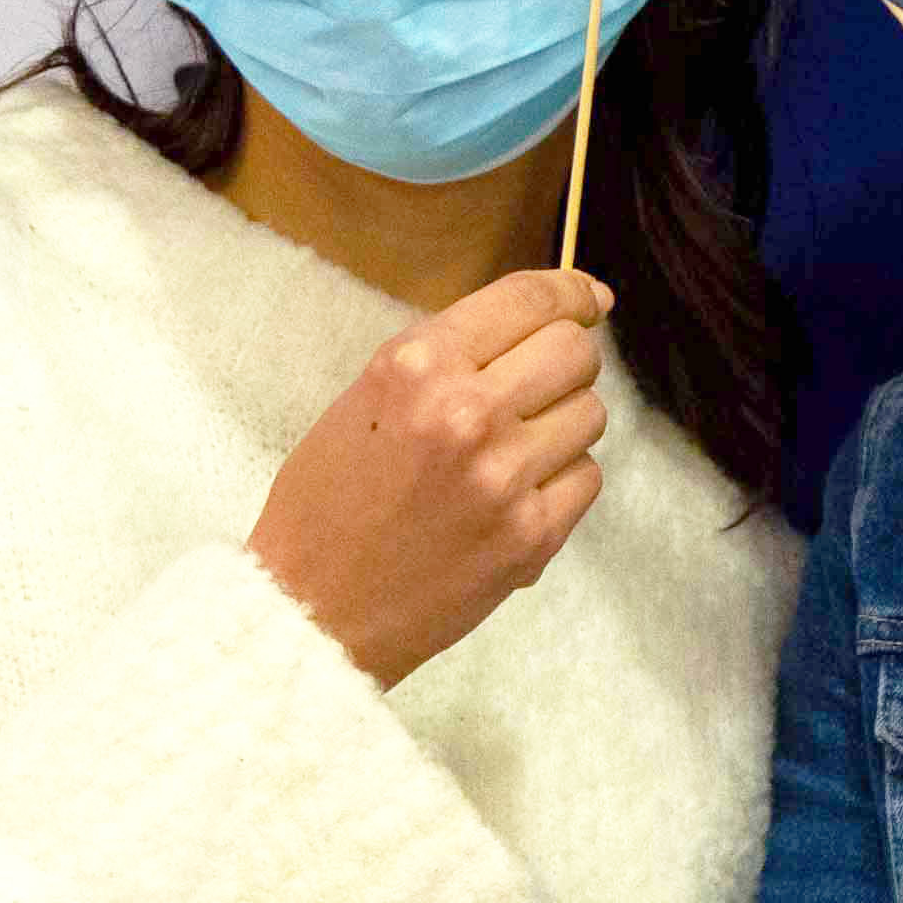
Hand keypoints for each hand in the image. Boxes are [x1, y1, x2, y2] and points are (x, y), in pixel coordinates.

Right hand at [252, 270, 611, 686]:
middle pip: (575, 352)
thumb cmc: (329, 502)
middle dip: (563, 364)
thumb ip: (450, 355)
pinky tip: (513, 498)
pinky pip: (587, 477)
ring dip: (561, 425)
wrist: (312, 611)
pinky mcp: (531, 536)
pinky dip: (561, 481)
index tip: (591, 298)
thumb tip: (554, 316)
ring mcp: (505, 477)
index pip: (528, 300)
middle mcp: (467, 412)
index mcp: (417, 366)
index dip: (572, 291)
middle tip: (532, 390)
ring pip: (590, 414)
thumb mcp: (368, 396)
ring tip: (509, 453)